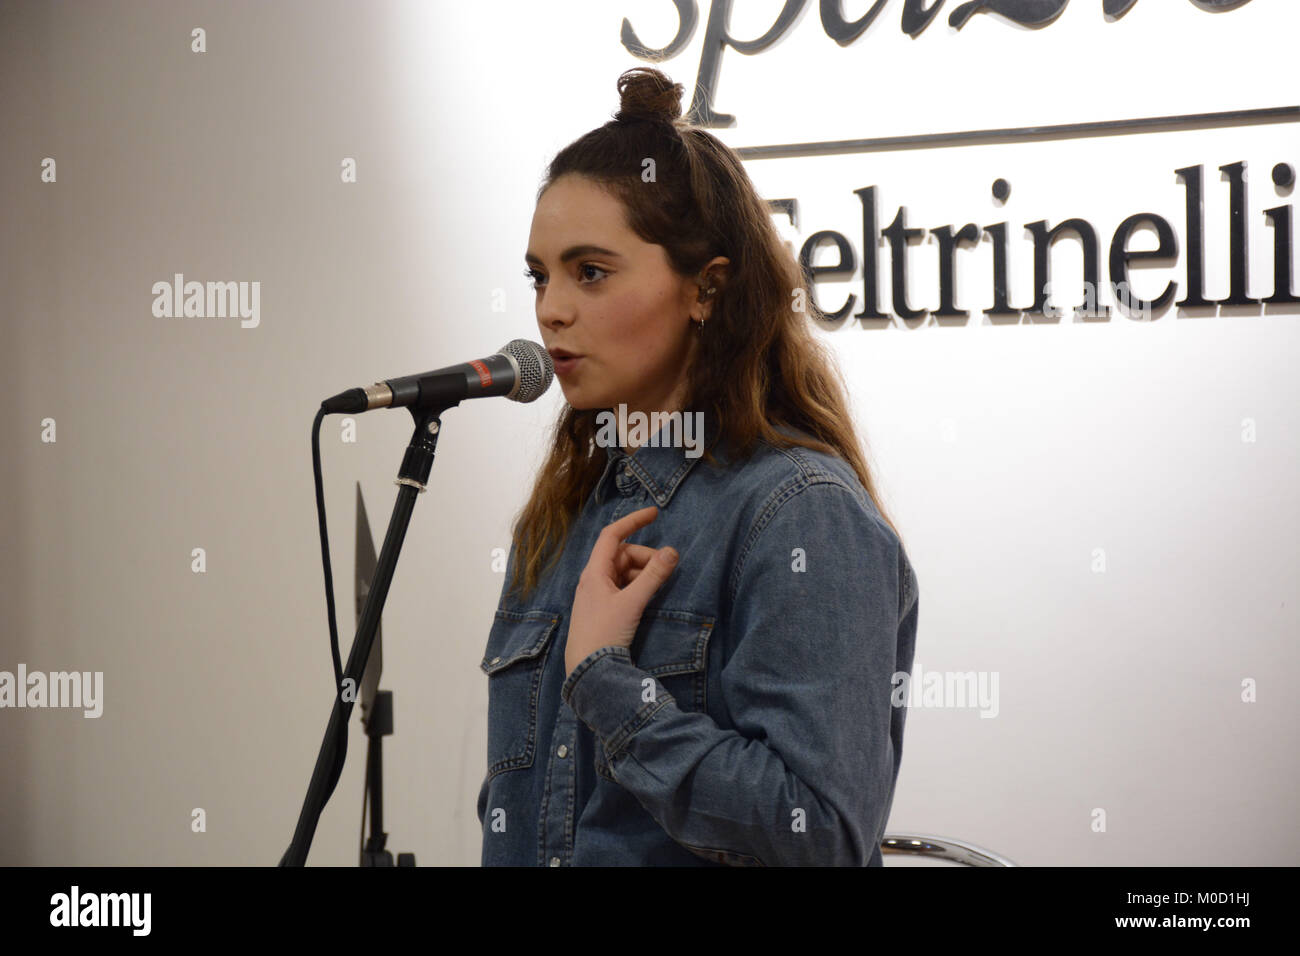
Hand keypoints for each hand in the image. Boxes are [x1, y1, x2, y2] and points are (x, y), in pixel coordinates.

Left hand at [564, 506, 679, 677]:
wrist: (587, 670)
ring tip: (657, 588)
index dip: (633, 521)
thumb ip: (653, 577)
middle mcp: (593, 579)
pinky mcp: (602, 609)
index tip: (654, 513)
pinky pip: (622, 587)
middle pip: (622, 555)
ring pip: (624, 572)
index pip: (612, 535)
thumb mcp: (632, 603)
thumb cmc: (604, 634)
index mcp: (594, 572)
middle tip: (664, 571)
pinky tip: (646, 598)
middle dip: (645, 557)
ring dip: (642, 573)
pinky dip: (637, 586)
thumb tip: (673, 551)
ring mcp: (597, 595)